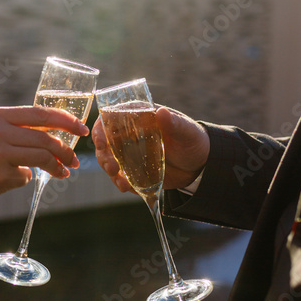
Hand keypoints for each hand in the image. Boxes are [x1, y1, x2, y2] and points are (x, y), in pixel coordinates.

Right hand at [0, 106, 88, 212]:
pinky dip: (27, 179)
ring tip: (63, 173)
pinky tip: (19, 179)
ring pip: (42, 156)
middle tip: (74, 160)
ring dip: (57, 167)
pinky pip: (26, 176)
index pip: (41, 113)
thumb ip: (21, 130)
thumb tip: (58, 134)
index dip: (66, 120)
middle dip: (66, 150)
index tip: (82, 128)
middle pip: (45, 137)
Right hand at [92, 105, 208, 191]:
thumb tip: (161, 112)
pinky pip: (121, 176)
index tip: (101, 143)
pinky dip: (121, 183)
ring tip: (123, 184)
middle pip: (105, 143)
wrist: (200, 165)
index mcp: (138, 117)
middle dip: (104, 157)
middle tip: (113, 169)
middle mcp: (129, 134)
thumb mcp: (187, 132)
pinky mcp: (133, 169)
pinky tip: (130, 188)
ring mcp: (130, 153)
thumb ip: (174, 123)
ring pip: (110, 161)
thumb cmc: (193, 140)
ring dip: (111, 173)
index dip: (100, 130)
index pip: (111, 118)